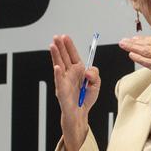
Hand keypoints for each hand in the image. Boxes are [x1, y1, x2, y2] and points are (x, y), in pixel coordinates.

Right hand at [49, 35, 99, 150]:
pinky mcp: (62, 90)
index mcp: (77, 70)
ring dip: (56, 55)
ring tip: (53, 46)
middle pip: (64, 57)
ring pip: (59, 65)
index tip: (65, 37)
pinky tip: (57, 67)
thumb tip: (87, 71)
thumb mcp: (97, 84)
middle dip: (60, 46)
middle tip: (56, 37)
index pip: (72, 55)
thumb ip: (95, 74)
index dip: (69, 46)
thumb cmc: (86, 99)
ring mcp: (64, 81)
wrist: (81, 114)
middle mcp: (69, 74)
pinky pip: (59, 81)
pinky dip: (58, 74)